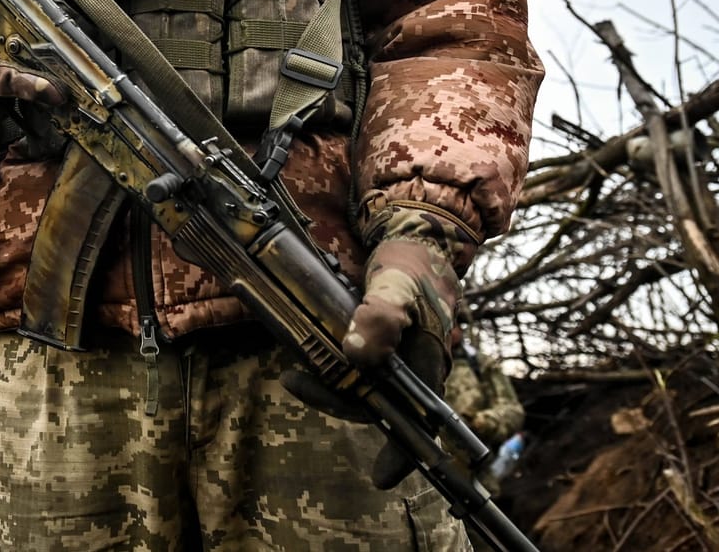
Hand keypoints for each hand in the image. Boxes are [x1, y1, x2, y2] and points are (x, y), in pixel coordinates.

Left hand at [284, 205, 473, 488]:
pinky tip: (301, 358)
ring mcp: (391, 358)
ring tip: (292, 375)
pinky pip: (350, 367)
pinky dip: (327, 366)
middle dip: (334, 400)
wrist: (414, 239)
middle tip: (293, 382)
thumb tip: (357, 353)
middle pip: (374, 404)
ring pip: (358, 387)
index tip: (382, 477)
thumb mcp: (398, 285)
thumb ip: (381, 316)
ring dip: (326, 385)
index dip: (404, 451)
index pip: (421, 421)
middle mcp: (409, 368)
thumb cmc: (413, 265)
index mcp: (426, 364)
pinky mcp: (372, 345)